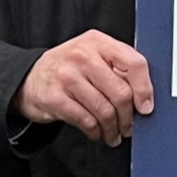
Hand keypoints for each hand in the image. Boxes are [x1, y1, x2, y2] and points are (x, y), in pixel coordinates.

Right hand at [14, 32, 152, 146]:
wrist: (29, 78)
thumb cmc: (69, 69)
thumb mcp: (93, 56)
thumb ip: (118, 68)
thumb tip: (144, 98)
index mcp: (98, 42)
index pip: (134, 63)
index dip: (145, 89)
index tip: (146, 106)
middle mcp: (82, 56)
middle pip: (121, 92)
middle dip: (129, 117)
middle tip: (129, 127)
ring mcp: (67, 77)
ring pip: (105, 111)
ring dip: (113, 129)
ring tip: (114, 134)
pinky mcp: (55, 98)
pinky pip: (86, 121)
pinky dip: (96, 132)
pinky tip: (97, 133)